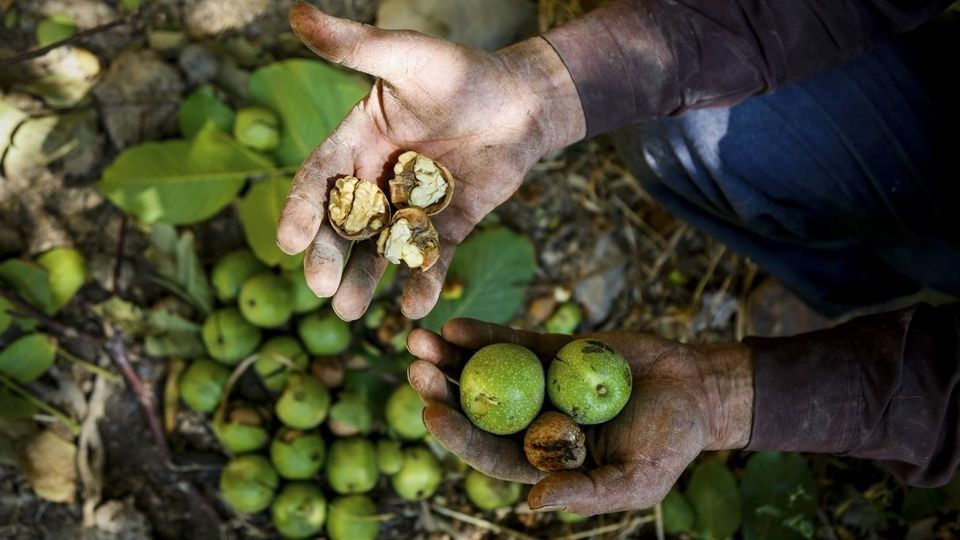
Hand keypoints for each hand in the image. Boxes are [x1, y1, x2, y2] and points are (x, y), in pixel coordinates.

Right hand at [277, 2, 584, 320]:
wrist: (523, 100)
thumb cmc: (462, 72)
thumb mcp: (407, 57)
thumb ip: (355, 46)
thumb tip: (295, 9)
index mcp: (356, 140)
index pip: (321, 179)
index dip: (304, 210)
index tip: (289, 241)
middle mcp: (377, 178)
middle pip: (344, 225)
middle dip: (330, 256)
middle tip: (322, 288)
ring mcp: (411, 206)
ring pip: (380, 249)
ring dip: (365, 280)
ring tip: (351, 312)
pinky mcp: (448, 226)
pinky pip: (431, 257)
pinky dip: (423, 281)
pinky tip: (415, 307)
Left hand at [406, 319, 753, 514]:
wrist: (695, 390)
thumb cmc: (671, 443)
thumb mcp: (637, 479)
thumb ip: (588, 492)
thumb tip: (533, 505)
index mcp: (542, 461)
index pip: (490, 453)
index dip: (459, 436)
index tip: (432, 414)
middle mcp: (530, 423)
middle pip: (475, 410)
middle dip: (441, 391)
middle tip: (416, 370)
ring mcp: (536, 385)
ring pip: (483, 373)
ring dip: (448, 359)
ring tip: (417, 340)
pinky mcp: (547, 352)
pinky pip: (509, 342)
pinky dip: (482, 334)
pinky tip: (455, 326)